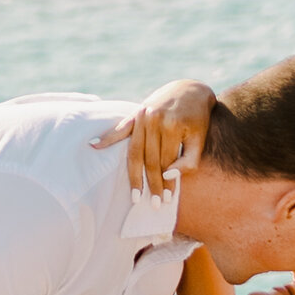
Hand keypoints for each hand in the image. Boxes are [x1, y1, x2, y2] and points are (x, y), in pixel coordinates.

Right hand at [95, 80, 213, 194]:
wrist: (191, 90)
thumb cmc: (198, 119)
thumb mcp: (200, 139)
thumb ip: (189, 160)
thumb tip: (168, 175)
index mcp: (172, 127)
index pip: (167, 162)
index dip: (167, 183)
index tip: (167, 200)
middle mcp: (154, 120)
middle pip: (149, 160)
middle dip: (151, 184)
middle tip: (153, 204)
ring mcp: (143, 116)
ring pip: (134, 151)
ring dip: (134, 175)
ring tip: (134, 195)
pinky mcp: (136, 112)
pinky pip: (120, 128)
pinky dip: (107, 137)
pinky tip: (94, 146)